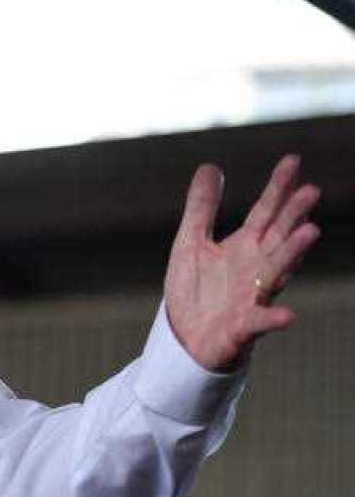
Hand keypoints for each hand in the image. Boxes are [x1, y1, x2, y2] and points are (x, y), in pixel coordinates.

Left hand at [164, 155, 320, 371]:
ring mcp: (253, 296)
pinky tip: (287, 316)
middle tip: (311, 190)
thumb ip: (202, 207)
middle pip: (279, 236)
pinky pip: (260, 321)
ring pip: (278, 271)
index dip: (278, 187)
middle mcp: (256, 268)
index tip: (293, 160)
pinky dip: (273, 318)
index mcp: (245, 246)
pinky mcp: (243, 326)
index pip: (267, 211)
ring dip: (293, 252)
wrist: (185, 337)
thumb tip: (211, 166)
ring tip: (310, 231)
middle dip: (294, 214)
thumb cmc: (196, 289)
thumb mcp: (191, 241)